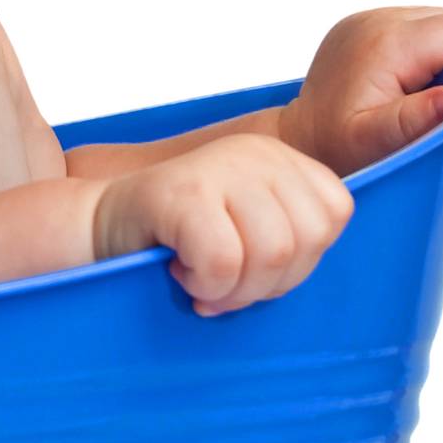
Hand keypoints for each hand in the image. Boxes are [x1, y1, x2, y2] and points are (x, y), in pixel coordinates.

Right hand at [91, 135, 354, 315]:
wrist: (97, 230)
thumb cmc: (179, 245)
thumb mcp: (250, 232)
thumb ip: (293, 238)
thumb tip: (345, 276)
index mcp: (279, 159)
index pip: (334, 214)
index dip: (301, 260)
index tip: (254, 269)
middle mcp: (254, 153)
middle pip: (306, 240)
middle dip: (266, 283)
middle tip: (224, 283)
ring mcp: (218, 167)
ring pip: (271, 253)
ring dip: (234, 289)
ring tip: (203, 279)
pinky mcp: (181, 191)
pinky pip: (224, 262)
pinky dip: (204, 285)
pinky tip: (180, 272)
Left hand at [278, 6, 442, 173]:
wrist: (298, 136)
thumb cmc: (336, 147)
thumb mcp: (374, 142)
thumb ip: (414, 120)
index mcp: (387, 44)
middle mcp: (377, 20)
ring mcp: (369, 19)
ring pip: (438, 23)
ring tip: (421, 97)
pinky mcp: (365, 25)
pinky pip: (416, 28)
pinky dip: (425, 55)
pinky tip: (405, 86)